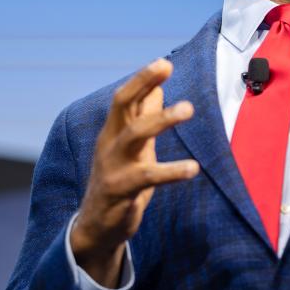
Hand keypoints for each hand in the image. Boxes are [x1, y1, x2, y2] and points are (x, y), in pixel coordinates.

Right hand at [70, 58, 198, 286]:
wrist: (97, 227)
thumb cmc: (121, 180)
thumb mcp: (133, 148)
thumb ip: (144, 119)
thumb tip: (158, 88)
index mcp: (112, 131)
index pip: (125, 97)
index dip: (143, 79)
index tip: (164, 63)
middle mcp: (110, 144)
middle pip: (122, 105)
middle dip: (142, 82)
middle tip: (166, 66)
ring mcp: (113, 166)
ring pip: (135, 135)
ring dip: (162, 119)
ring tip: (189, 108)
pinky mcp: (121, 191)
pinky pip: (147, 177)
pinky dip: (170, 171)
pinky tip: (192, 168)